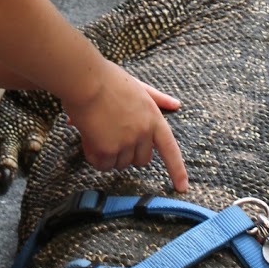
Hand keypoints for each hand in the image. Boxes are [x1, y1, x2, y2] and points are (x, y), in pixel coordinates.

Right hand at [63, 64, 186, 191]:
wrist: (86, 81)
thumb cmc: (109, 80)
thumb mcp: (139, 87)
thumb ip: (158, 98)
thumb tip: (177, 104)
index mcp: (154, 118)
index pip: (170, 149)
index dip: (177, 170)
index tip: (182, 187)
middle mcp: (144, 133)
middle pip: (141, 161)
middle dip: (128, 154)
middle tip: (111, 136)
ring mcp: (126, 142)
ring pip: (119, 164)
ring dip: (108, 155)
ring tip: (96, 131)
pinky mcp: (108, 149)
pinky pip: (102, 164)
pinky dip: (94, 156)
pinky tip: (88, 138)